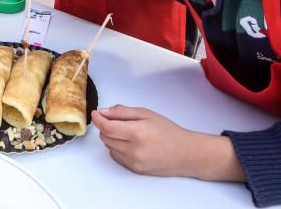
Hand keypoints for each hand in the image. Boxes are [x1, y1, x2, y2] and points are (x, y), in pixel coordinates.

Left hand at [92, 106, 243, 180]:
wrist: (185, 153)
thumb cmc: (168, 131)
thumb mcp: (146, 114)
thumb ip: (122, 112)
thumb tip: (103, 112)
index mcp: (138, 133)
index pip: (107, 127)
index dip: (98, 119)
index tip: (95, 113)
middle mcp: (134, 150)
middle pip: (106, 137)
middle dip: (106, 127)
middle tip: (116, 120)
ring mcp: (134, 162)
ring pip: (109, 147)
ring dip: (111, 138)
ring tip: (126, 132)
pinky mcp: (135, 169)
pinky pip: (116, 156)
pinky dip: (117, 148)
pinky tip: (130, 143)